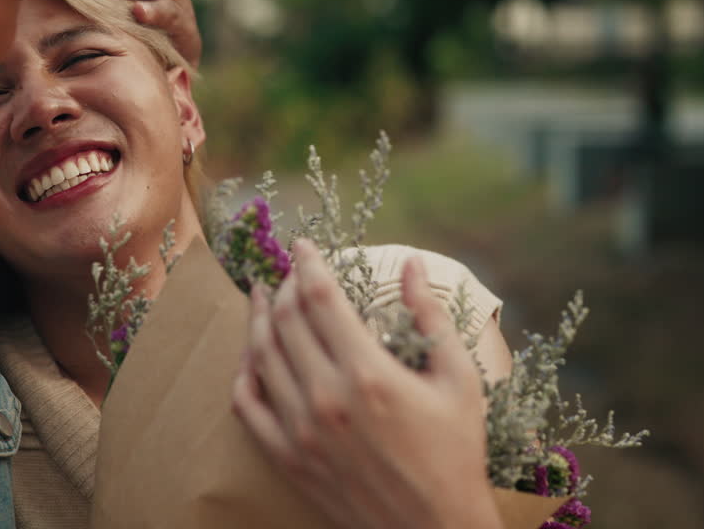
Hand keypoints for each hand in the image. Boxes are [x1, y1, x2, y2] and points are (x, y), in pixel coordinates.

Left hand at [233, 239, 502, 528]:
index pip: (319, 297)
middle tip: (289, 271)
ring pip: (260, 356)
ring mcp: (300, 430)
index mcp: (368, 373)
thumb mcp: (459, 380)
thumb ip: (431, 317)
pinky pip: (247, 405)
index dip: (308, 263)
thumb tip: (411, 264)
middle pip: (286, 319)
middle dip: (284, 285)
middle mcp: (326, 397)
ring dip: (258, 318)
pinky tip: (251, 355)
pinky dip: (244, 372)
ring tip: (260, 297)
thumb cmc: (456, 455)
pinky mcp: (287, 457)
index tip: (304, 245)